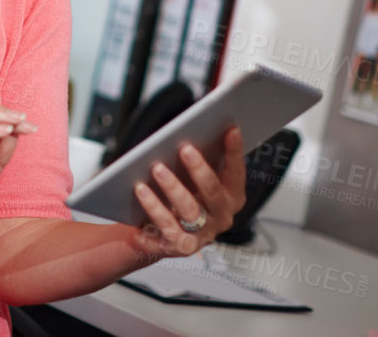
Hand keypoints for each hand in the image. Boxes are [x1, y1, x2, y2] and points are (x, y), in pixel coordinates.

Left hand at [128, 126, 247, 261]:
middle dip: (199, 169)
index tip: (231, 130)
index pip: (236, 173)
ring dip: (173, 188)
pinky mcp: (182, 247)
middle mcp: (221, 217)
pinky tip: (141, 192)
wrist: (157, 234)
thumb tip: (194, 130)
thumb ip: (199, 161)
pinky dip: (154, 209)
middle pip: (213, 192)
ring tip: (157, 168)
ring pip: (190, 210)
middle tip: (184, 148)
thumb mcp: (193, 179)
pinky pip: (167, 227)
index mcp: (230, 197)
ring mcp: (203, 234)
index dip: (235, 153)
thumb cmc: (179, 198)